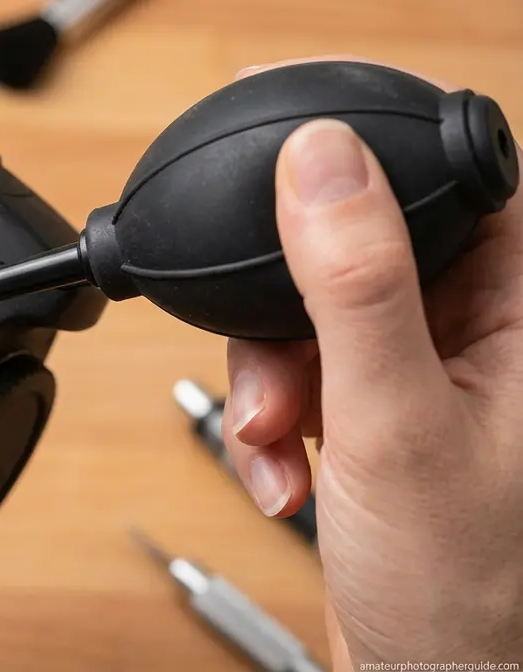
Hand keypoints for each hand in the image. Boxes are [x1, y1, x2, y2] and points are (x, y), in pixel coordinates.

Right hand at [222, 57, 522, 665]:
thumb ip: (357, 286)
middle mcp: (478, 331)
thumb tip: (321, 159)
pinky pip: (301, 371)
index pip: (453, 180)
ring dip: (270, 378)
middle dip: (288, 318)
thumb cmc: (462, 587)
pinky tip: (284, 472)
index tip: (286, 158)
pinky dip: (273, 418)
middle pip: (355, 249)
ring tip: (276, 444)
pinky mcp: (377, 410)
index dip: (367, 159)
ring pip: (313, 314)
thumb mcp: (395, 422)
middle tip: (282, 380)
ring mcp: (424, 372)